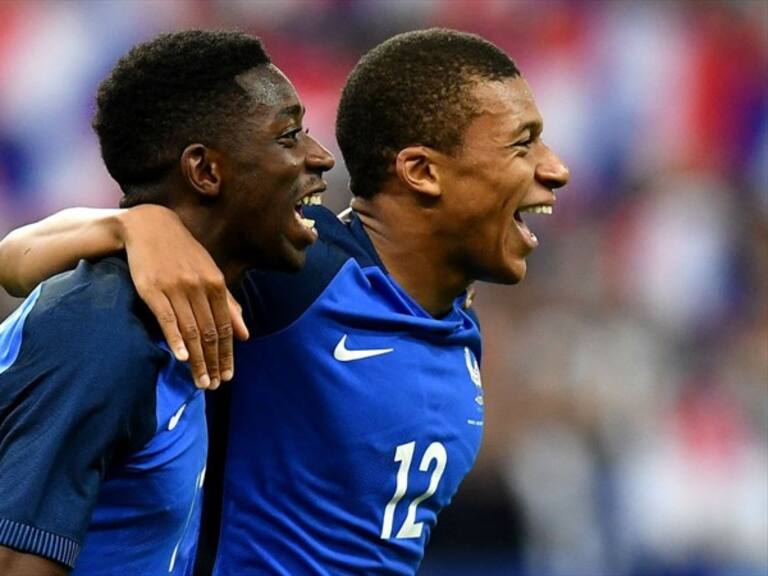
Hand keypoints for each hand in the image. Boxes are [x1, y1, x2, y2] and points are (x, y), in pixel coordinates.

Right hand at [118, 205, 248, 388]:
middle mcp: (199, 287)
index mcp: (216, 284)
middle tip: (215, 385)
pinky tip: (181, 358)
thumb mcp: (210, 273)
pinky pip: (167, 319)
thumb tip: (245, 335)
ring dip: (197, 360)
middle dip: (214, 362)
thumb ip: (228, 305)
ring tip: (201, 382)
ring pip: (191, 331)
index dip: (227, 354)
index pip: (225, 327)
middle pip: (209, 333)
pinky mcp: (152, 290)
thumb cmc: (183, 253)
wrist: (150, 226)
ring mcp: (176, 288)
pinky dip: (175, 340)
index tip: (228, 375)